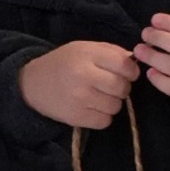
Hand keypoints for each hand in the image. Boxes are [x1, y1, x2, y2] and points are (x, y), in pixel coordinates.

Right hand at [19, 41, 139, 128]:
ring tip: (99, 97)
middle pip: (122, 88)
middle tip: (111, 86)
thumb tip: (136, 62)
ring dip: (112, 103)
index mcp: (87, 55)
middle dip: (122, 88)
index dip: (131, 71)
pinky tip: (93, 108)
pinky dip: (103, 117)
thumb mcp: (85, 48)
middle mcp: (83, 75)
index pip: (125, 66)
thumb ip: (111, 52)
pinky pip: (105, 122)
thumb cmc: (64, 63)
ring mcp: (79, 98)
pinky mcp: (75, 117)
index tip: (127, 73)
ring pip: (116, 106)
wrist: (33, 83)